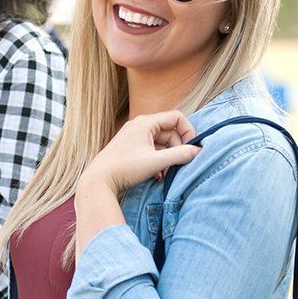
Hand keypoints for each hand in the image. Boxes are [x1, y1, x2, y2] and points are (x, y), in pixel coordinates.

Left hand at [79, 110, 199, 197]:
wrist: (98, 181)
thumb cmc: (125, 168)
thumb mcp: (156, 162)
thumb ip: (179, 155)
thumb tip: (198, 151)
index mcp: (145, 122)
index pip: (176, 117)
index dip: (188, 131)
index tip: (191, 149)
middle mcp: (140, 125)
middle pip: (170, 132)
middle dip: (177, 148)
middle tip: (178, 165)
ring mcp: (135, 137)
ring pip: (162, 143)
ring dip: (168, 157)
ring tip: (166, 173)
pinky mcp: (131, 148)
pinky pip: (152, 150)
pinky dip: (158, 160)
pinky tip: (158, 175)